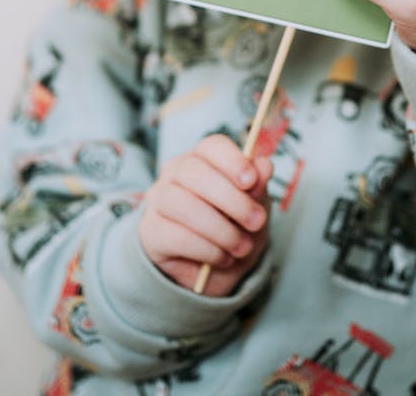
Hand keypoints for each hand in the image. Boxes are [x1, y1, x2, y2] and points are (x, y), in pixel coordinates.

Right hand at [138, 134, 272, 296]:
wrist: (215, 270)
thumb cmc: (234, 226)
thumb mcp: (254, 207)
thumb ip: (258, 186)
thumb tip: (264, 165)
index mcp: (203, 158)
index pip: (212, 146)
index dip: (232, 160)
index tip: (251, 180)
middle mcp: (175, 172)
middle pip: (194, 171)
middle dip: (231, 199)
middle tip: (256, 221)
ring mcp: (159, 200)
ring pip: (183, 204)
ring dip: (220, 229)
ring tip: (242, 246)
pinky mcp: (151, 231)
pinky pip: (176, 236)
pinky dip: (207, 249)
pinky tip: (222, 257)